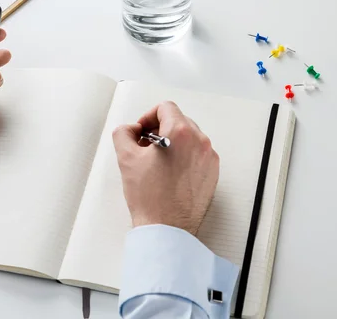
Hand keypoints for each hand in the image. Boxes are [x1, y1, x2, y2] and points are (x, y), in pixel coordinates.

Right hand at [112, 101, 218, 234]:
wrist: (167, 229)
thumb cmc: (150, 198)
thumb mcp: (126, 158)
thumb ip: (124, 133)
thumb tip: (130, 130)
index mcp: (181, 133)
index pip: (166, 108)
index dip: (148, 116)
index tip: (141, 130)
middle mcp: (200, 142)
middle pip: (178, 121)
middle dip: (159, 129)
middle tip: (144, 146)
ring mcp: (209, 159)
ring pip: (189, 137)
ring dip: (172, 142)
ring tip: (156, 161)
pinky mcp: (212, 174)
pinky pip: (197, 154)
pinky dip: (183, 156)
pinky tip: (168, 173)